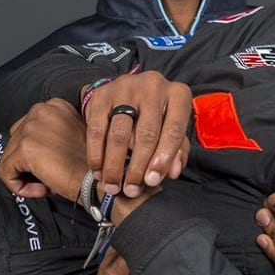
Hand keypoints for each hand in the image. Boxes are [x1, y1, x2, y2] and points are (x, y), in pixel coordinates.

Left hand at [0, 98, 92, 199]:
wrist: (101, 181)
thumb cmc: (89, 165)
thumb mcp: (68, 137)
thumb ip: (47, 135)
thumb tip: (23, 152)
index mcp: (53, 105)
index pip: (24, 130)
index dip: (34, 154)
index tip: (52, 165)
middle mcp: (40, 110)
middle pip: (14, 143)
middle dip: (27, 165)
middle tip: (49, 177)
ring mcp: (31, 128)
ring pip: (8, 158)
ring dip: (24, 176)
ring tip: (46, 185)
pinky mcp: (25, 148)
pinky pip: (5, 172)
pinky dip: (18, 186)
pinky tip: (41, 190)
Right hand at [80, 72, 191, 197]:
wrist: (128, 93)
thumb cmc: (157, 117)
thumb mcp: (171, 130)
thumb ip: (177, 151)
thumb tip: (172, 173)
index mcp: (178, 94)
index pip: (174, 130)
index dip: (163, 159)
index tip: (151, 181)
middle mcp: (154, 85)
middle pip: (146, 133)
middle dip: (137, 167)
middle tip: (130, 189)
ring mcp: (126, 87)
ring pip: (120, 133)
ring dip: (114, 165)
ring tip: (112, 186)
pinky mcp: (102, 94)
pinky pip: (97, 129)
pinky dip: (96, 153)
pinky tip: (98, 171)